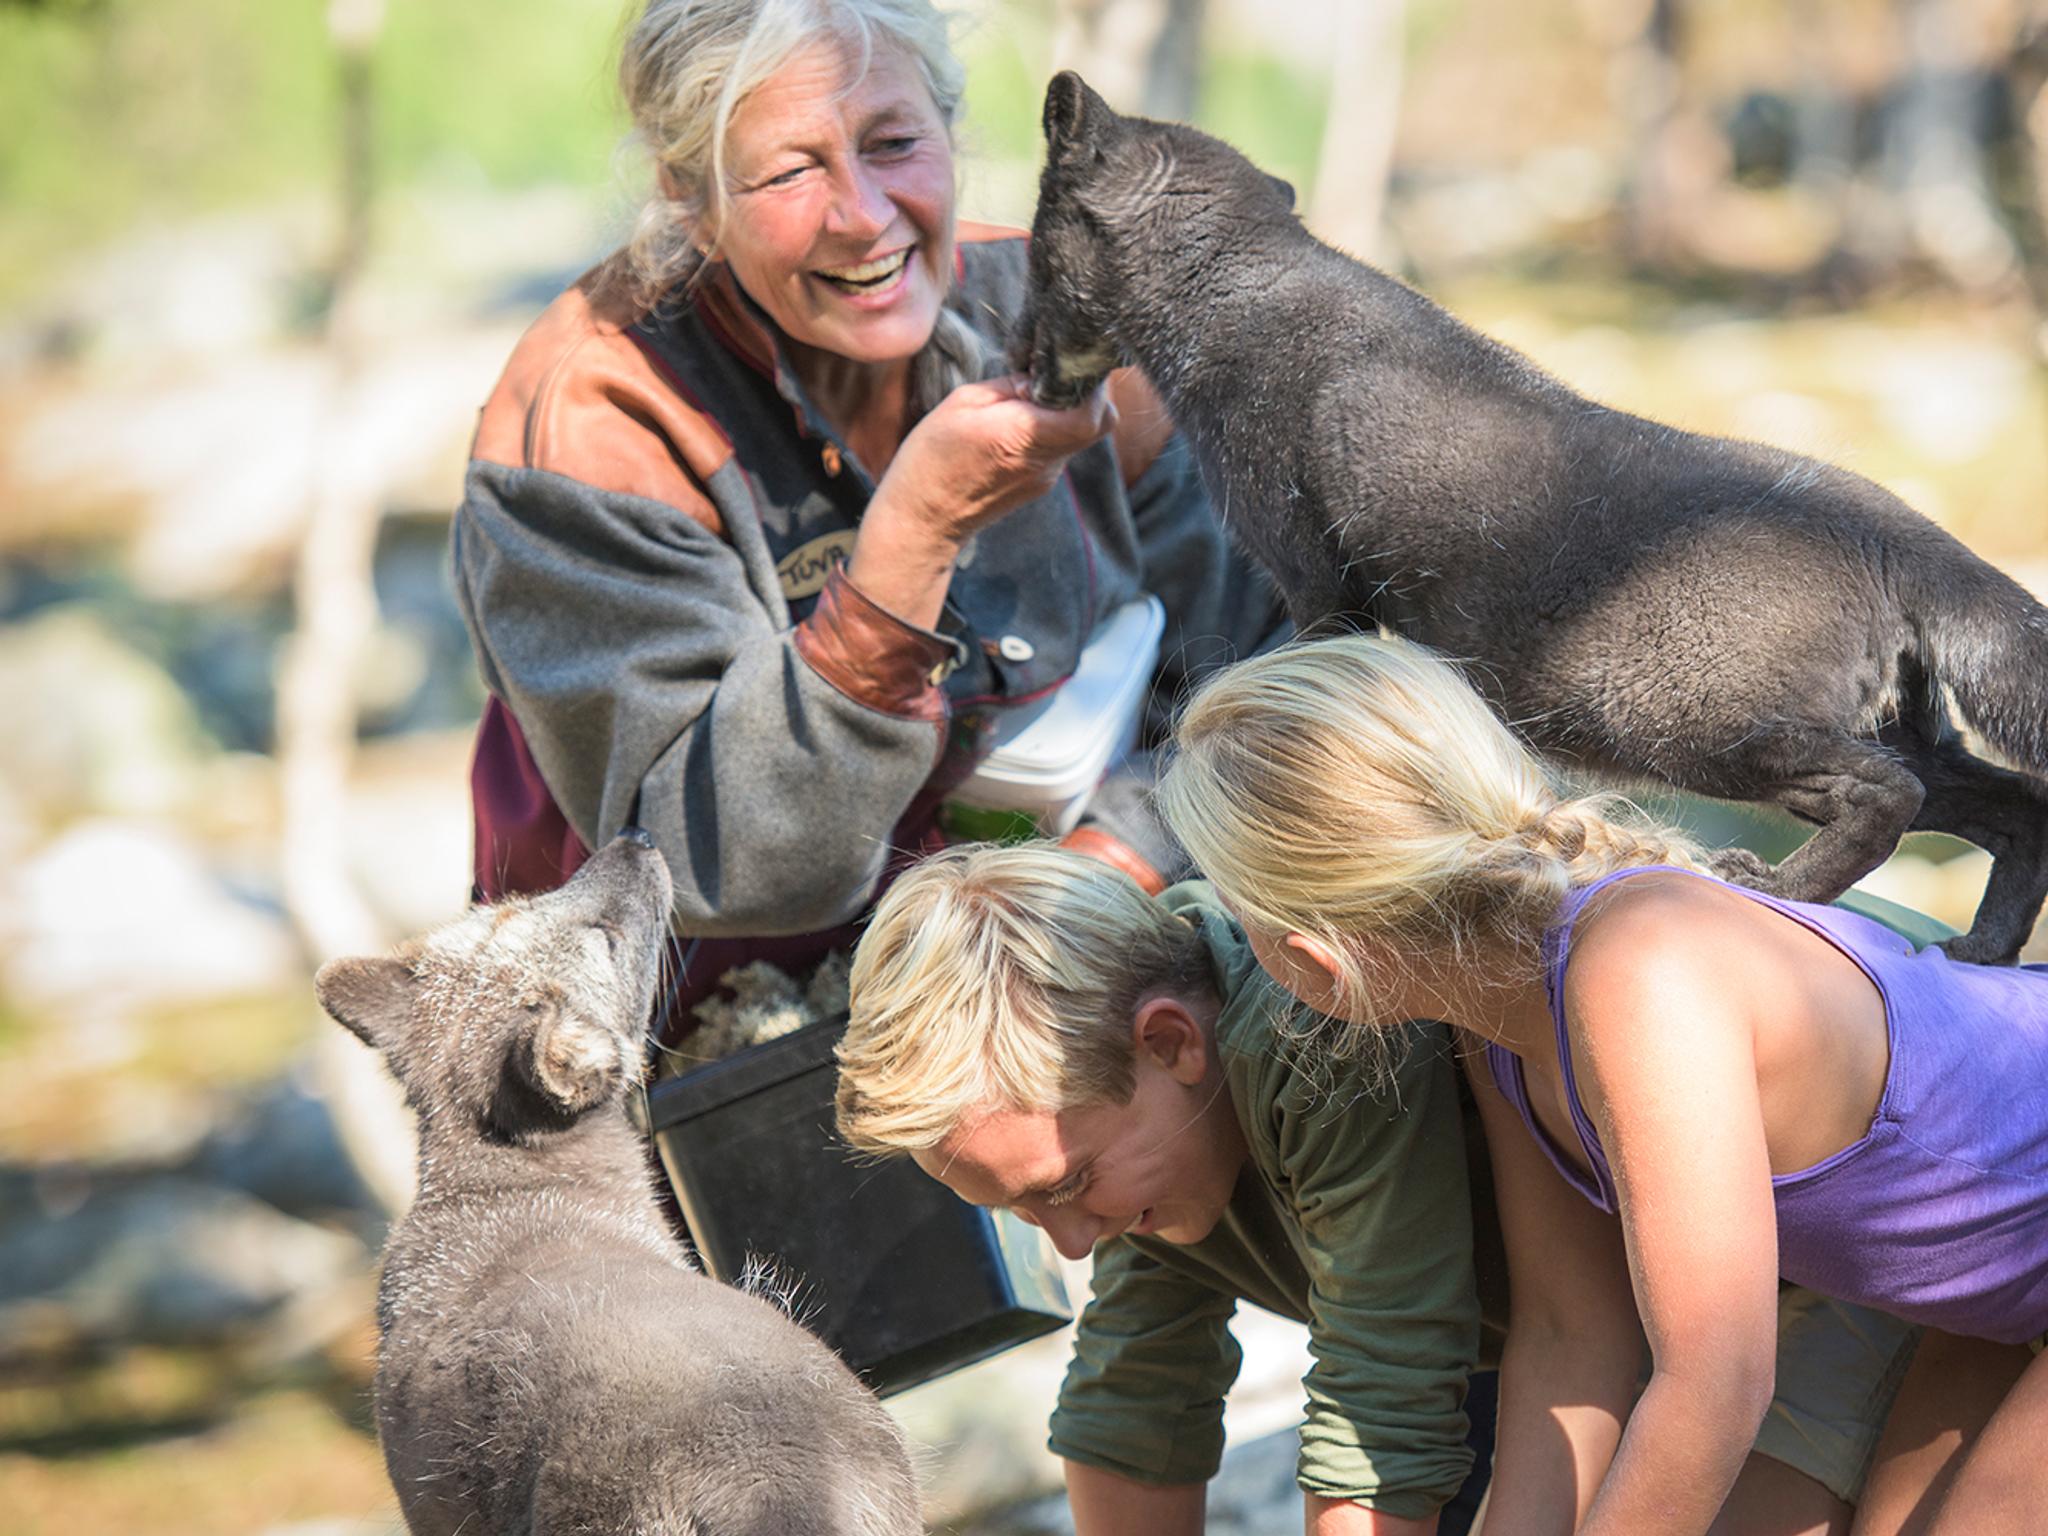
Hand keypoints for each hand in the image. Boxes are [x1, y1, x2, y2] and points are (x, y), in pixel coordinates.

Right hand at [848, 374, 1115, 629]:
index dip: (1088, 384)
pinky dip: (1052, 429)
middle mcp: (1044, 461)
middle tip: (1054, 376)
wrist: (924, 521)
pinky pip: (1062, 448)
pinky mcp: (1041, 484)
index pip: (1090, 413)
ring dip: (1067, 410)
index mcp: (1022, 436)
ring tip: (1028, 400)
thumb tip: (1041, 375)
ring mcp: (1046, 477)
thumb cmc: (931, 459)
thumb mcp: (963, 403)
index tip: (1067, 364)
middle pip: (1099, 423)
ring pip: (1082, 434)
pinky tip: (1020, 424)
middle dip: (1087, 393)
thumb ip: (1011, 386)